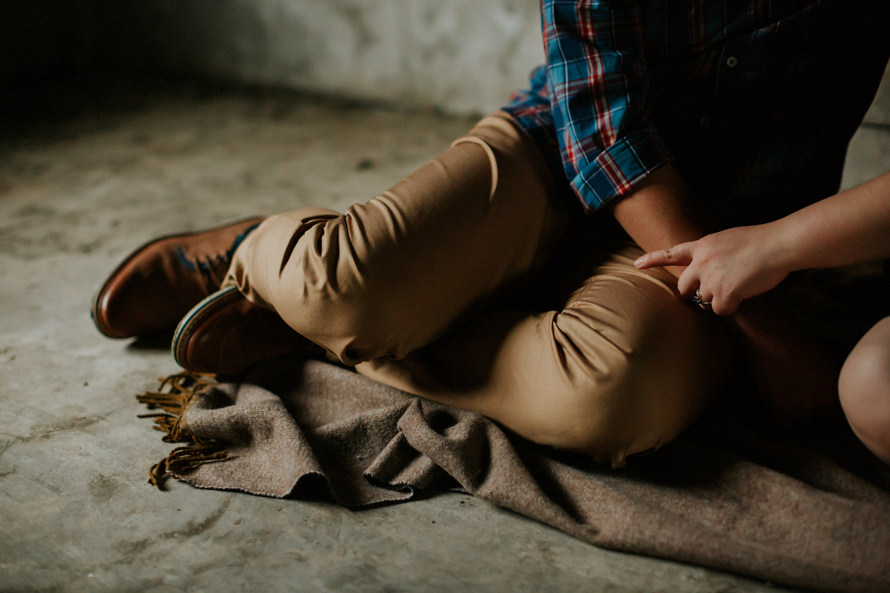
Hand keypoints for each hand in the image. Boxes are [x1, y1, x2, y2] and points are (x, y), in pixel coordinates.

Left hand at [634, 224, 790, 314]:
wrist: (778, 245)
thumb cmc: (761, 242)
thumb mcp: (727, 239)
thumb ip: (712, 253)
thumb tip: (708, 271)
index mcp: (702, 246)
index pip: (672, 253)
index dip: (653, 259)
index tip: (636, 263)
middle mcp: (701, 262)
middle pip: (684, 286)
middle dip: (694, 293)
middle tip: (713, 291)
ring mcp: (710, 278)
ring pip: (705, 300)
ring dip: (721, 298)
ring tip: (740, 284)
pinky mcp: (723, 293)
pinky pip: (720, 310)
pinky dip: (732, 307)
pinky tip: (744, 294)